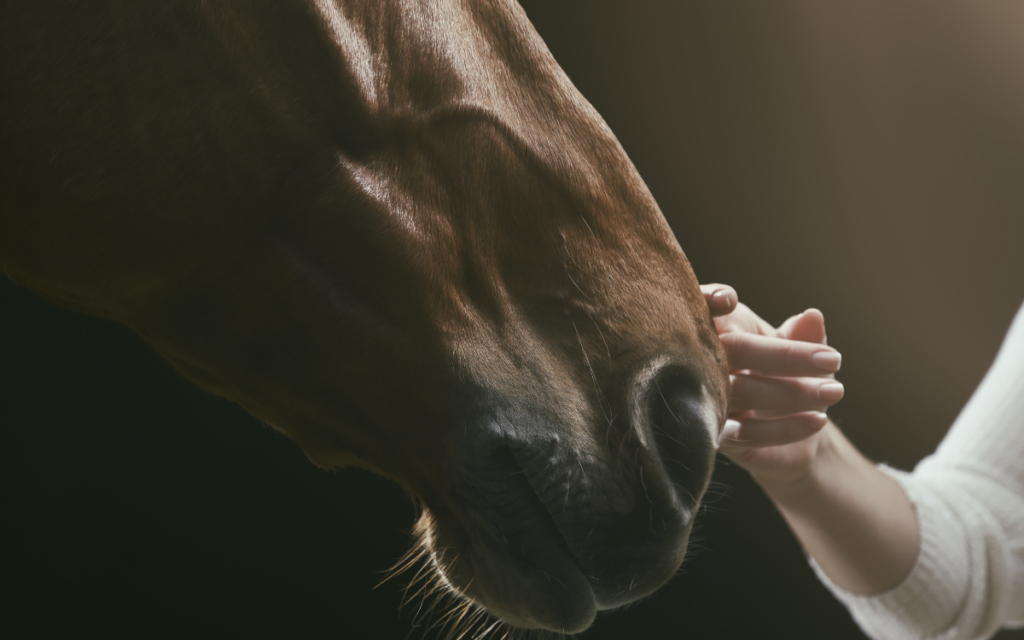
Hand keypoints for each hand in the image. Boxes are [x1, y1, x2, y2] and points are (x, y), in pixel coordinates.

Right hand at [701, 285, 843, 485]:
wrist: (795, 429)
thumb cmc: (789, 375)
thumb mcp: (801, 350)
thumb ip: (805, 334)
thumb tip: (813, 316)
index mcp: (719, 328)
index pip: (705, 307)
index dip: (710, 298)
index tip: (731, 300)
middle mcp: (705, 362)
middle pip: (735, 350)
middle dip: (785, 355)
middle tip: (833, 360)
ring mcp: (707, 400)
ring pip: (743, 391)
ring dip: (793, 392)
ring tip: (834, 391)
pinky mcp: (719, 437)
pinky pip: (747, 433)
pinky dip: (785, 428)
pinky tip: (818, 420)